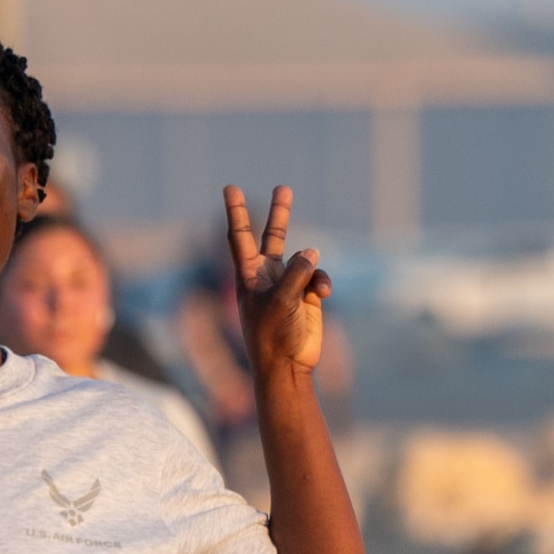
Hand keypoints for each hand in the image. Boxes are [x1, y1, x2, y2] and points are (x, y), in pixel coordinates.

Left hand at [224, 185, 330, 377]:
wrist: (287, 365)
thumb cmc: (272, 335)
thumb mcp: (281, 300)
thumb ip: (296, 273)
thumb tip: (311, 251)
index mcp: (249, 275)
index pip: (241, 236)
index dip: (237, 212)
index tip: (230, 188)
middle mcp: (268, 275)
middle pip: (273, 236)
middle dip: (279, 213)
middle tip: (283, 187)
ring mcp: (289, 284)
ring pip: (305, 258)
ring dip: (312, 267)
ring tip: (314, 290)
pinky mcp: (308, 295)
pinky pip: (319, 277)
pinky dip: (323, 282)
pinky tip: (323, 294)